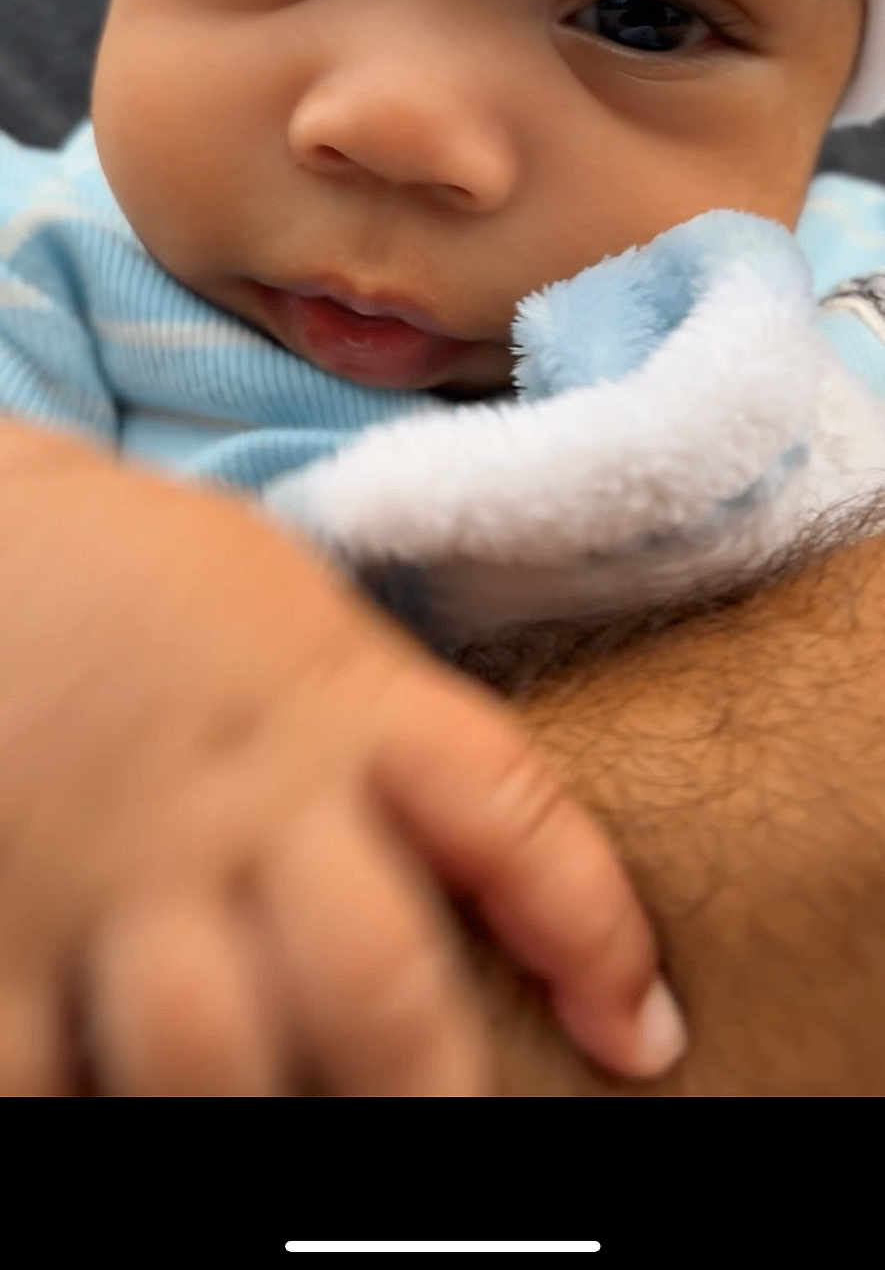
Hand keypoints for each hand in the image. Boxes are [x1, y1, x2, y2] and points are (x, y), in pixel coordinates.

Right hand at [0, 421, 685, 1095]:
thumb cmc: (162, 579)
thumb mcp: (305, 618)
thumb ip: (387, 727)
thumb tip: (489, 863)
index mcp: (337, 703)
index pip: (510, 816)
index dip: (596, 933)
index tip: (639, 1034)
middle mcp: (241, 797)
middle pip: (374, 984)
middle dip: (430, 1087)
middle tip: (453, 1128)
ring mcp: (116, 868)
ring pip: (211, 1058)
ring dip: (261, 1122)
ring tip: (291, 1134)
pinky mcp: (4, 922)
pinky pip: (50, 1072)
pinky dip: (90, 1109)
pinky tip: (121, 1102)